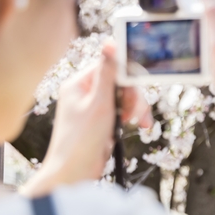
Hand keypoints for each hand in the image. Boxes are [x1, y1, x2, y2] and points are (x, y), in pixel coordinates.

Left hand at [21, 42, 151, 196]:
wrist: (74, 172)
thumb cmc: (81, 140)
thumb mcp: (100, 103)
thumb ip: (108, 73)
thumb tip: (110, 42)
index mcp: (78, 84)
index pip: (110, 66)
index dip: (128, 77)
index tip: (140, 88)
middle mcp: (85, 93)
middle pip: (120, 82)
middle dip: (134, 97)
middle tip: (137, 113)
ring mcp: (93, 107)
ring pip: (124, 97)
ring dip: (135, 108)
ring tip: (138, 123)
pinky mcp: (101, 121)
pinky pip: (122, 111)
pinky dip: (131, 118)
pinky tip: (134, 127)